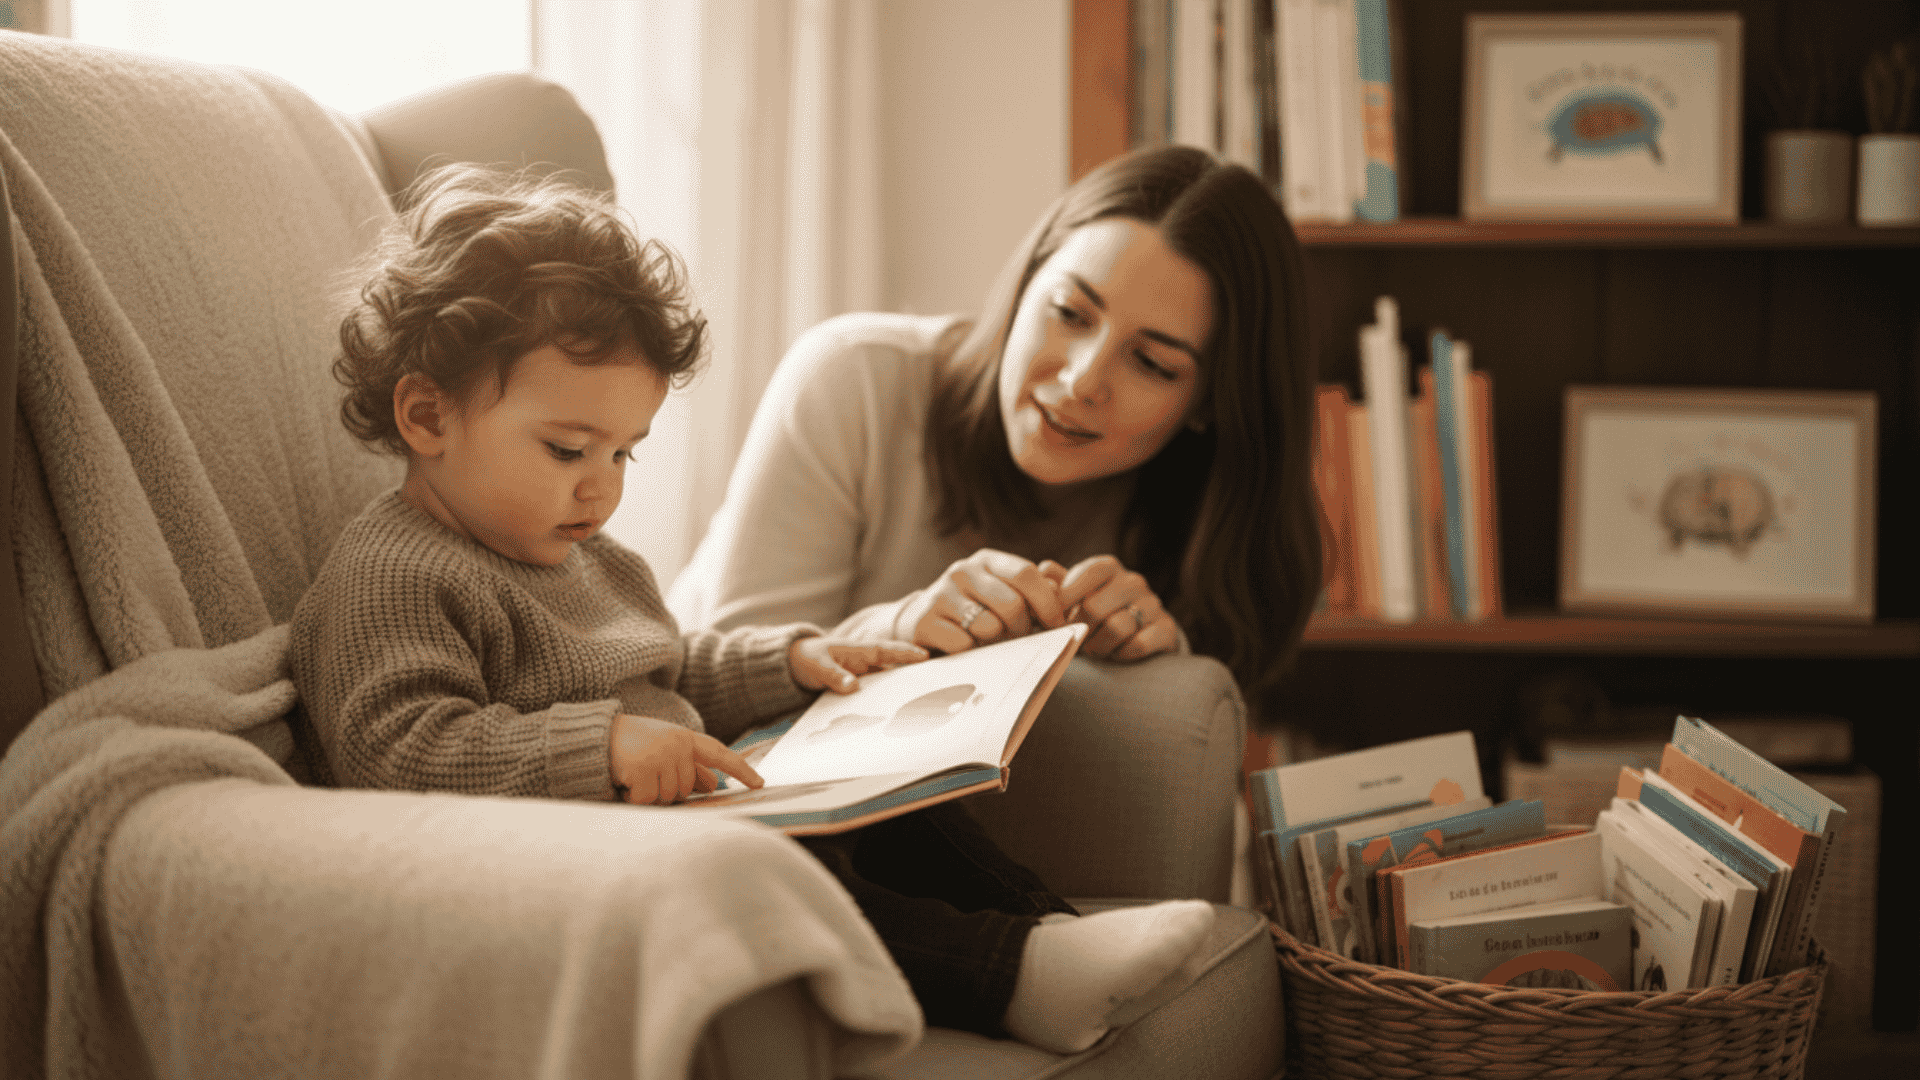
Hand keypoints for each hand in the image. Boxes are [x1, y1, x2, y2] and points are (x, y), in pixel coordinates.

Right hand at [610, 713, 764, 804]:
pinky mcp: (642, 770)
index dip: (741, 769)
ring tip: (633, 776)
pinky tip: (623, 781)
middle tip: (644, 775)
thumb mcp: (663, 749)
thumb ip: (687, 765)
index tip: (760, 784)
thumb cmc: (631, 745)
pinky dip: (633, 798)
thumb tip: (713, 785)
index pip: (719, 754)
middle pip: (686, 789)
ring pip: (667, 798)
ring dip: (649, 795)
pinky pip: (646, 800)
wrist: (593, 736)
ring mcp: (660, 756)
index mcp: (685, 738)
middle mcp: (676, 744)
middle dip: (666, 790)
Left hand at [789, 636, 928, 692]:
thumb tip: (853, 686)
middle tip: (938, 680)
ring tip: (925, 700)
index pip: (885, 650)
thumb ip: (834, 676)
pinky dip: (888, 698)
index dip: (905, 653)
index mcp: (858, 650)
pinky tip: (898, 712)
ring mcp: (865, 673)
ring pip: (889, 680)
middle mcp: (866, 661)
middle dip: (915, 671)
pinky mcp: (861, 686)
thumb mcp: (817, 666)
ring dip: (903, 688)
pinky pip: (878, 691)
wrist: (795, 664)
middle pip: (895, 666)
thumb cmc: (807, 659)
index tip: (924, 656)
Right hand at [897, 549, 1069, 654]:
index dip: (1048, 603)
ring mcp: (941, 594)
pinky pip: (964, 645)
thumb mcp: (1002, 592)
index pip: (1026, 574)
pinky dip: (970, 653)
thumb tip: (1060, 582)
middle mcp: (962, 571)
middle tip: (1019, 639)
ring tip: (988, 641)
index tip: (1057, 625)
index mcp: (986, 560)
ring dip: (995, 642)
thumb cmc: (973, 611)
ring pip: (989, 626)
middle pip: (1012, 604)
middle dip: (1023, 629)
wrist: (918, 624)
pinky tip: (963, 647)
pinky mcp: (924, 621)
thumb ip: (1034, 588)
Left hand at [1042, 555, 1177, 661]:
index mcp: (1108, 568)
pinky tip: (1117, 653)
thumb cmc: (1096, 614)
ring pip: (1117, 627)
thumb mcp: (1074, 597)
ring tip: (1095, 648)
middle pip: (1095, 607)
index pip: (1089, 572)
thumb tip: (1044, 569)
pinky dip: (1122, 654)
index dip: (1067, 597)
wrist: (1138, 635)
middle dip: (1080, 629)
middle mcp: (1133, 582)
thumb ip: (1057, 584)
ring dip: (1099, 645)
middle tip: (1076, 639)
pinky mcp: (1166, 629)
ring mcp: (1153, 604)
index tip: (1054, 619)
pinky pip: (1138, 644)